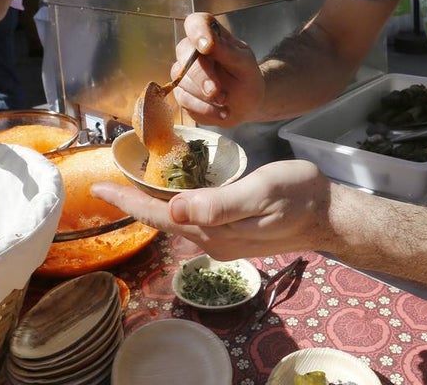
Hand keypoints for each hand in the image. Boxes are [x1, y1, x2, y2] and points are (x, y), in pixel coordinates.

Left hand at [90, 160, 332, 259]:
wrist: (329, 214)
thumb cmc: (298, 195)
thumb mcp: (260, 192)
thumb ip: (218, 203)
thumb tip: (174, 208)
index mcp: (214, 230)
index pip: (159, 215)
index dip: (127, 201)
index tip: (98, 187)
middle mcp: (212, 240)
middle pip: (161, 221)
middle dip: (131, 204)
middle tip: (104, 186)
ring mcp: (222, 239)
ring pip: (175, 222)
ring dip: (149, 206)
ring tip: (127, 189)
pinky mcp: (232, 233)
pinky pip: (192, 220)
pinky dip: (172, 207)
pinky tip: (168, 196)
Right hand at [171, 13, 263, 125]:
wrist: (247, 104)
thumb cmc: (247, 78)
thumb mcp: (244, 63)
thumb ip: (227, 52)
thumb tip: (207, 44)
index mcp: (210, 36)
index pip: (196, 23)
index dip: (197, 32)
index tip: (207, 47)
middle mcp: (192, 51)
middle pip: (184, 52)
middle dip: (200, 74)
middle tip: (216, 91)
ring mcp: (184, 73)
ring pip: (181, 79)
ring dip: (204, 95)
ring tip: (226, 101)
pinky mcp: (182, 93)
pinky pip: (184, 100)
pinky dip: (205, 109)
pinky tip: (222, 111)